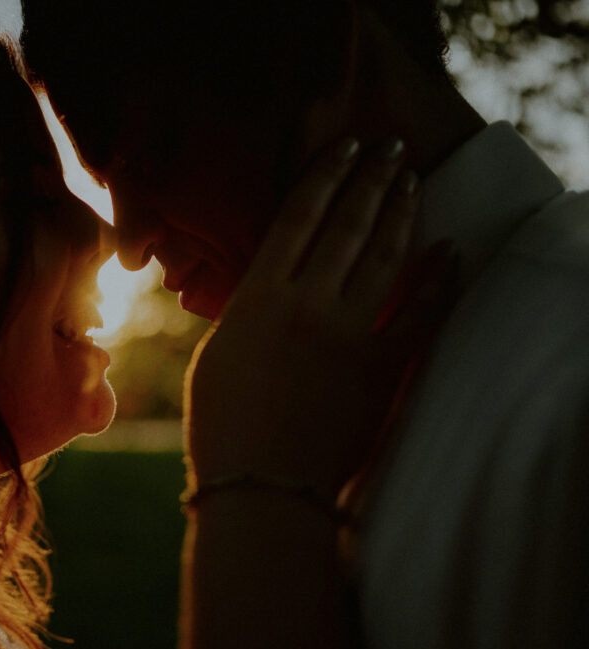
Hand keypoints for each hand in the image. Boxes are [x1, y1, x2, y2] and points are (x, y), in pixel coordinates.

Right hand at [186, 138, 452, 498]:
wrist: (260, 484)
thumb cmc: (221, 423)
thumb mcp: (216, 352)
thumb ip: (246, 309)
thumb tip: (270, 282)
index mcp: (259, 297)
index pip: (298, 217)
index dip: (325, 175)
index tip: (344, 146)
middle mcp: (307, 303)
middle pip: (347, 224)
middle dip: (371, 178)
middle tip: (390, 147)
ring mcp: (348, 335)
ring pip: (384, 257)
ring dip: (401, 213)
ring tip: (411, 181)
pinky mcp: (381, 368)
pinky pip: (419, 314)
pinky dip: (438, 280)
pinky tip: (450, 250)